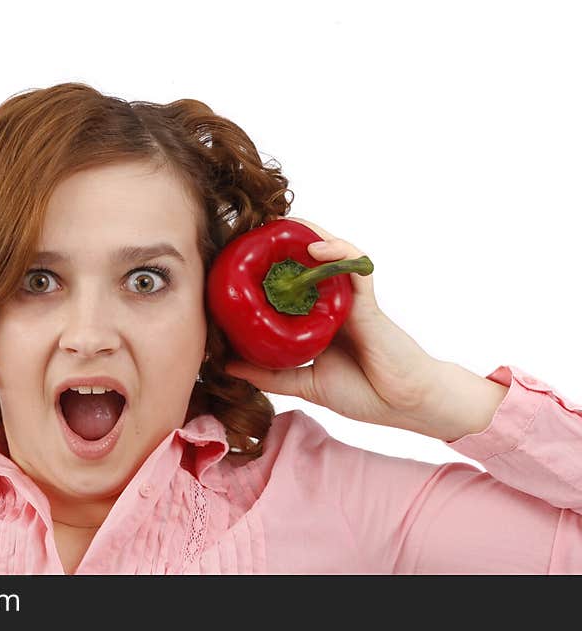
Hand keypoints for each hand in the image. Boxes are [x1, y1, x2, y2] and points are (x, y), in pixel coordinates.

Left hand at [224, 216, 446, 437]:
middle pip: (308, 262)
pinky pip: (356, 267)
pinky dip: (337, 252)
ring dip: (307, 235)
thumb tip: (226, 365)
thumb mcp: (305, 384)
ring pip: (331, 254)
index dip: (267, 267)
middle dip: (283, 242)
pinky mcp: (369, 303)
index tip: (236, 256)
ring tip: (280, 225)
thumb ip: (269, 374)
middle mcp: (333, 302)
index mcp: (317, 318)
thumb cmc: (364, 393)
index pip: (289, 283)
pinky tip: (314, 247)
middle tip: (251, 231)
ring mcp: (352, 299)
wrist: (406, 405)